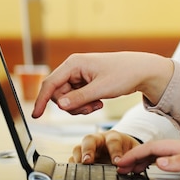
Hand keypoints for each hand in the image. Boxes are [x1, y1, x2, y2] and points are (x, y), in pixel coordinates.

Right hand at [31, 52, 173, 118]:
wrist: (142, 70)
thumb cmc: (125, 74)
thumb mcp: (101, 89)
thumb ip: (79, 98)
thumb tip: (59, 105)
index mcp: (75, 63)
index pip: (50, 83)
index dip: (41, 100)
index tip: (36, 116)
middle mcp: (74, 67)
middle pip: (58, 93)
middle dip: (71, 105)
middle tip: (89, 109)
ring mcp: (80, 74)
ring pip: (67, 97)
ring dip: (79, 106)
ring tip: (96, 105)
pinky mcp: (86, 81)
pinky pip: (76, 97)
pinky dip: (85, 103)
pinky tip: (98, 102)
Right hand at [70, 130, 140, 164]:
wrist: (119, 146)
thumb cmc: (125, 147)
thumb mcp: (133, 149)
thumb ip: (135, 155)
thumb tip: (135, 166)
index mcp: (113, 136)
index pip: (113, 141)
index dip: (115, 151)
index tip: (117, 162)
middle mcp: (98, 139)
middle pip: (89, 139)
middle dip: (88, 149)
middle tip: (88, 161)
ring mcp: (87, 148)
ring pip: (78, 148)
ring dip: (79, 157)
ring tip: (81, 166)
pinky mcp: (80, 156)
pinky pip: (73, 159)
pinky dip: (74, 165)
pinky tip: (77, 172)